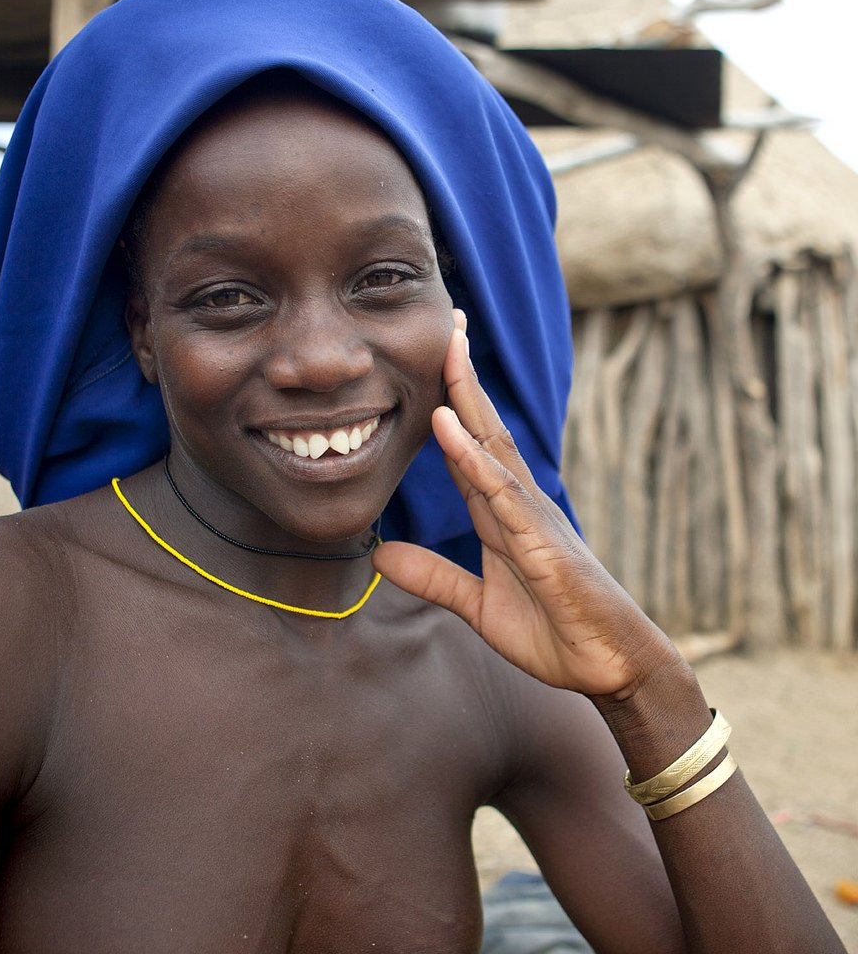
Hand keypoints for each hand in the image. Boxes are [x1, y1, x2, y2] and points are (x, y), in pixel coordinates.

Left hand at [373, 310, 678, 697]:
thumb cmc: (554, 630)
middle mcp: (518, 503)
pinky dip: (473, 458)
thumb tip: (380, 556)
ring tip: (448, 348)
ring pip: (494, 446)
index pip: (469, 447)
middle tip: (449, 322)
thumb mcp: (477, 605)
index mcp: (501, 514)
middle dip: (463, 376)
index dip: (449, 404)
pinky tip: (450, 427)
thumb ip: (433, 577)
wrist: (610, 668)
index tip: (431, 360)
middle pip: (485, 428)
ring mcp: (533, 518)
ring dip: (468, 397)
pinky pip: (502, 494)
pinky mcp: (543, 543)